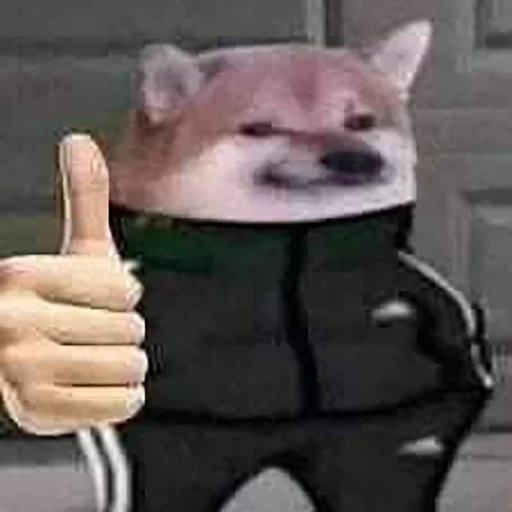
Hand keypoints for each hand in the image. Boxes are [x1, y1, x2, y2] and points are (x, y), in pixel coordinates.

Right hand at [0, 134, 146, 434]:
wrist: (24, 362)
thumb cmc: (62, 299)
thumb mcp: (75, 249)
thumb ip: (83, 196)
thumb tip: (79, 138)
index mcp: (18, 275)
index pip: (124, 287)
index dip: (123, 294)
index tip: (98, 299)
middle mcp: (10, 322)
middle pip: (131, 329)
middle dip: (125, 331)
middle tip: (91, 333)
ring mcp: (19, 373)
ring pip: (132, 366)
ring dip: (127, 364)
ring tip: (94, 359)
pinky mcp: (37, 416)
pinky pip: (122, 405)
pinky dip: (122, 398)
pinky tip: (96, 388)